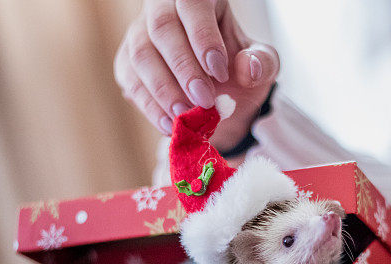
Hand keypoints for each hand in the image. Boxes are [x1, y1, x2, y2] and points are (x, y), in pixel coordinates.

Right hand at [114, 0, 278, 149]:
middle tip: (204, 101)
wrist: (220, 94)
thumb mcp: (262, 63)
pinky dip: (150, 106)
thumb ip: (262, 63)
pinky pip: (131, 81)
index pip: (192, 5)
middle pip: (162, 28)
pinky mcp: (128, 63)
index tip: (220, 72)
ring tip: (185, 117)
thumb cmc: (238, 68)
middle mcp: (163, 9)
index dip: (203, 37)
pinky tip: (170, 124)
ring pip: (141, 55)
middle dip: (184, 68)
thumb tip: (247, 68)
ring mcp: (141, 34)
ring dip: (164, 90)